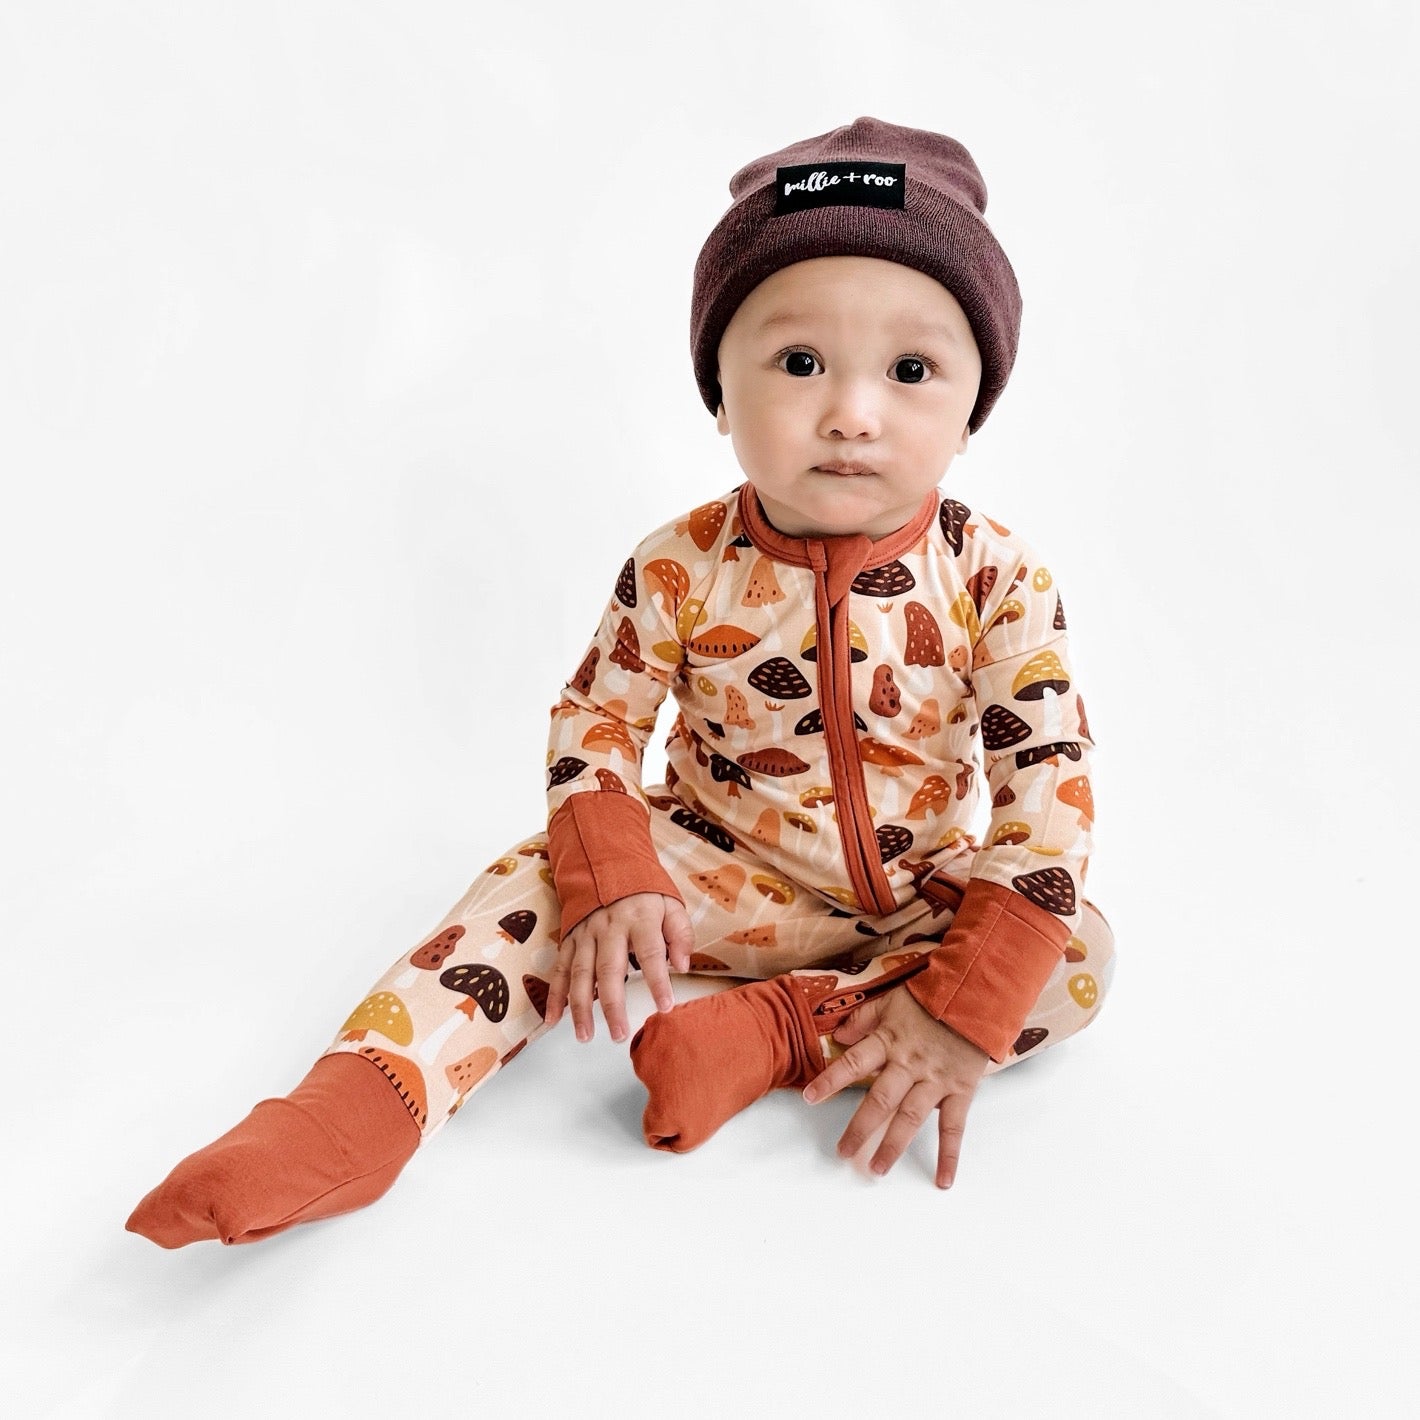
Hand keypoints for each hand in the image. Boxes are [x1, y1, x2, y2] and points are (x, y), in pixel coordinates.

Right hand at [544, 893, 694, 1043]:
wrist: (607, 864)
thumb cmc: (644, 893)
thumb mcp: (671, 904)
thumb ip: (680, 934)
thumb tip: (682, 965)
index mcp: (639, 918)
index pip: (651, 952)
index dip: (658, 980)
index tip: (665, 1006)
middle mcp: (609, 927)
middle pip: (610, 969)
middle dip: (613, 1005)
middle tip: (619, 1034)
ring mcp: (586, 934)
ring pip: (581, 974)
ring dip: (581, 1007)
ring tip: (586, 1035)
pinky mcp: (569, 939)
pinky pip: (560, 969)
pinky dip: (555, 996)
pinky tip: (554, 1019)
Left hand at [801, 983, 989, 1187]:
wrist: (977, 994)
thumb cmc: (932, 997)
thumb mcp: (892, 1000)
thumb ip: (864, 1018)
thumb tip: (839, 1036)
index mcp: (889, 1041)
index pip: (853, 1062)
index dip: (830, 1080)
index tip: (809, 1098)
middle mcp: (909, 1064)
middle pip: (880, 1100)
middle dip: (860, 1128)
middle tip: (842, 1152)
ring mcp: (935, 1080)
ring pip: (910, 1117)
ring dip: (893, 1145)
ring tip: (876, 1169)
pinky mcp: (960, 1090)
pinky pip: (954, 1126)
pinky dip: (949, 1154)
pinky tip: (943, 1179)